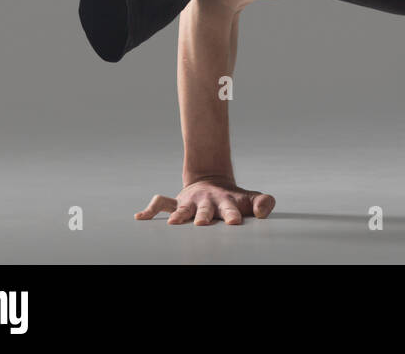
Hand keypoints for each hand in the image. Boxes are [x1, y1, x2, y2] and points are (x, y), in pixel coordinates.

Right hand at [135, 177, 275, 225]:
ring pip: (183, 208)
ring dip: (178, 215)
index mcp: (227, 202)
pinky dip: (150, 210)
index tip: (234, 222)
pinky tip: (140, 217)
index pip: (231, 209)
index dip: (232, 215)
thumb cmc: (235, 199)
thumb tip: (263, 212)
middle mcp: (207, 202)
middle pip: (206, 210)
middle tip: (202, 223)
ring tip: (173, 223)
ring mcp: (191, 202)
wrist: (213, 181)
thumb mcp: (251, 198)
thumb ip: (264, 203)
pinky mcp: (177, 203)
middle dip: (204, 216)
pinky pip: (161, 204)